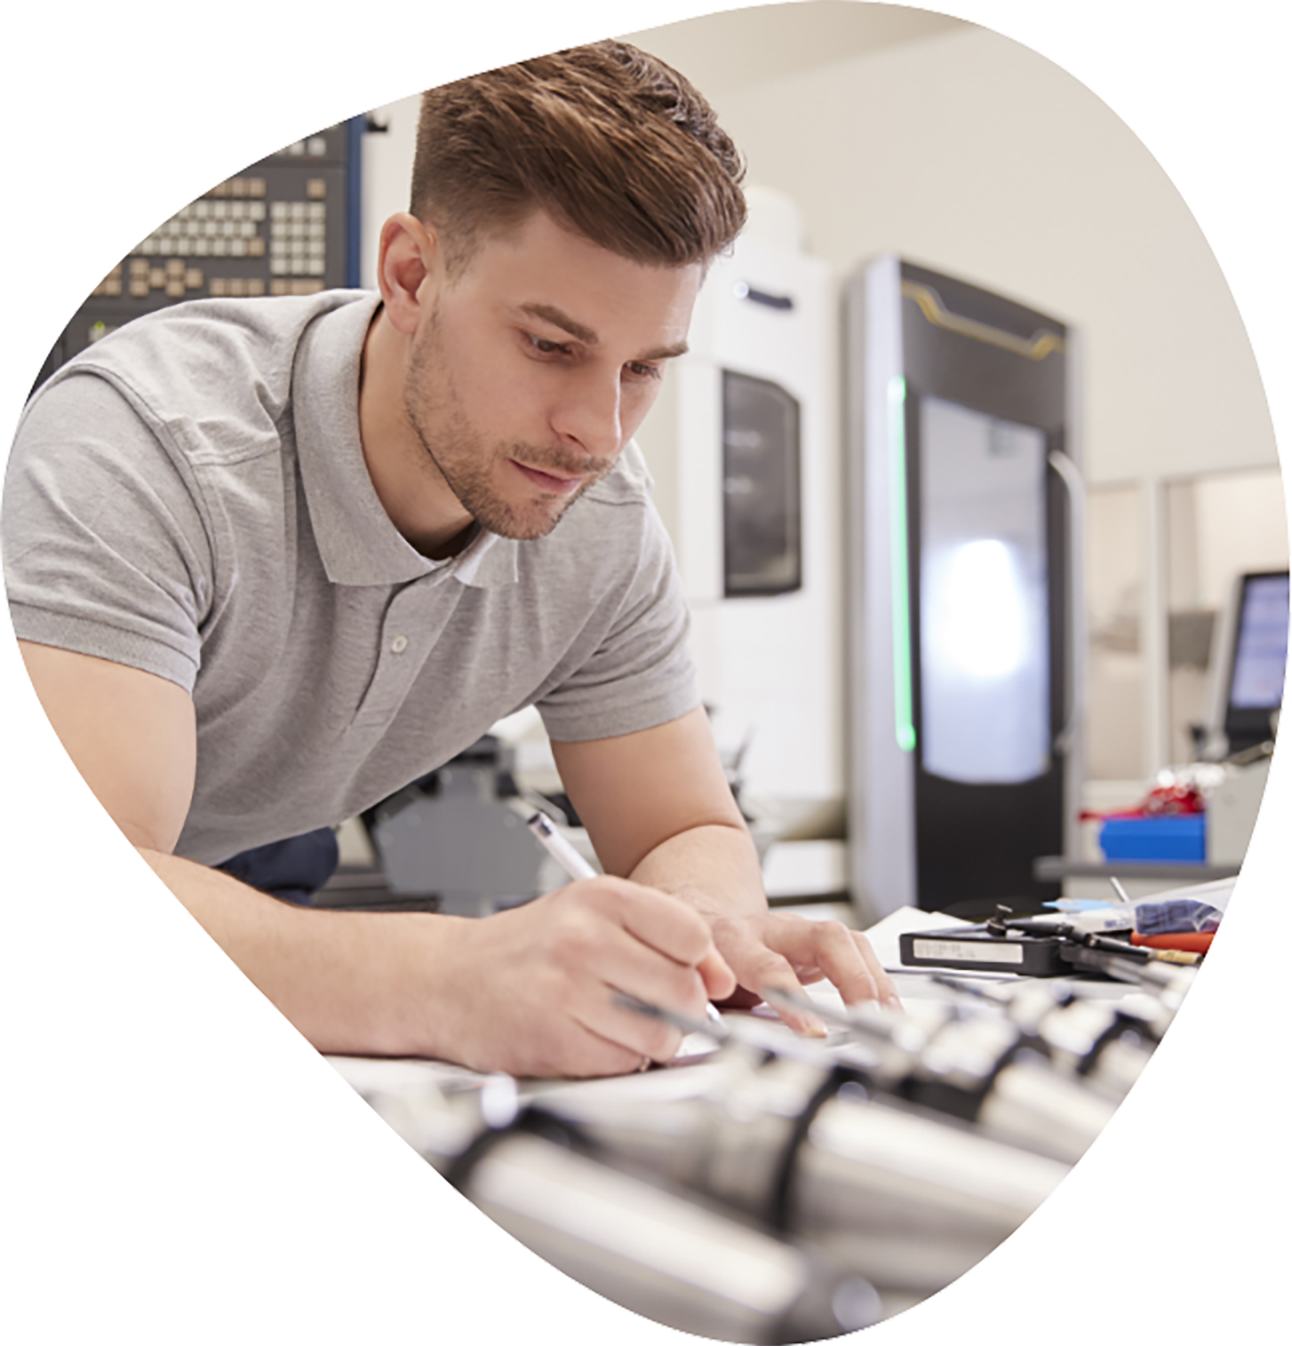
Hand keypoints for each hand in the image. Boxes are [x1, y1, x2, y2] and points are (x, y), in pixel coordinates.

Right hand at [438, 878, 735, 1077]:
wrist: (446, 978)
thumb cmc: (527, 948)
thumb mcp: (593, 916)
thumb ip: (662, 937)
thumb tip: (722, 977)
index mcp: (600, 897)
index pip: (693, 935)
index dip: (699, 964)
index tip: (686, 973)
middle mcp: (584, 938)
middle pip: (684, 991)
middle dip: (680, 1009)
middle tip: (652, 1006)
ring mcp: (567, 991)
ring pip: (661, 1034)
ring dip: (652, 1040)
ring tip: (621, 1023)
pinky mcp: (554, 1040)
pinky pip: (623, 1064)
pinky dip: (619, 1060)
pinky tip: (592, 1038)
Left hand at [708, 912, 900, 1034]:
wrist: (707, 929)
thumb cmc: (702, 962)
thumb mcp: (691, 985)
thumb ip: (702, 1008)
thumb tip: (718, 1039)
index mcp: (732, 939)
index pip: (767, 965)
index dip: (791, 997)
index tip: (813, 1031)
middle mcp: (771, 929)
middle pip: (823, 938)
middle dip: (852, 978)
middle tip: (867, 1017)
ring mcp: (800, 931)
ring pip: (847, 941)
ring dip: (872, 980)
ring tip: (886, 1018)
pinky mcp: (820, 942)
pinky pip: (856, 953)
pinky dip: (876, 981)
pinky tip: (887, 1006)